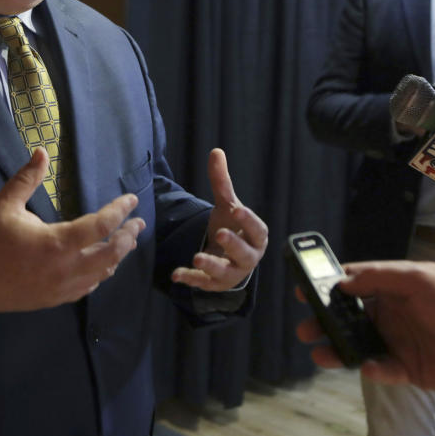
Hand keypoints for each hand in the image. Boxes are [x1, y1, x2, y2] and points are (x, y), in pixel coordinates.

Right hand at [0, 148, 145, 311]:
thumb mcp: (4, 204)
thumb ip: (26, 178)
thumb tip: (41, 151)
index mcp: (56, 242)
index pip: (101, 226)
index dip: (120, 211)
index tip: (132, 200)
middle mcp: (66, 268)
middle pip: (111, 254)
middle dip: (128, 237)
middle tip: (138, 223)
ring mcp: (62, 287)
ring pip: (102, 273)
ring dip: (117, 256)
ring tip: (127, 241)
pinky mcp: (56, 299)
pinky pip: (87, 287)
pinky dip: (100, 274)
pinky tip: (103, 265)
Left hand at [171, 148, 267, 290]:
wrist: (228, 255)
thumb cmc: (233, 226)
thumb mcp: (227, 205)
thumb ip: (221, 182)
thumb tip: (216, 151)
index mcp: (256, 237)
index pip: (258, 230)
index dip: (250, 221)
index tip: (238, 209)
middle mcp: (248, 257)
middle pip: (245, 254)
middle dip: (233, 245)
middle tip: (220, 233)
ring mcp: (232, 273)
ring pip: (225, 273)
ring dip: (211, 265)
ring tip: (197, 257)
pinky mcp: (215, 284)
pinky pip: (204, 283)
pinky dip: (191, 279)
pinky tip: (177, 274)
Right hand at [295, 261, 434, 392]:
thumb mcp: (422, 278)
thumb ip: (381, 276)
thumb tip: (344, 281)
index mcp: (394, 286)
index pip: (354, 283)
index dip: (328, 285)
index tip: (304, 289)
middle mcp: (392, 312)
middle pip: (348, 316)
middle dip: (324, 321)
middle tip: (304, 327)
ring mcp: (398, 341)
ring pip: (357, 344)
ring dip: (337, 349)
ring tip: (319, 355)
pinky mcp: (408, 368)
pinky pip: (381, 369)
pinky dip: (371, 369)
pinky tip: (368, 367)